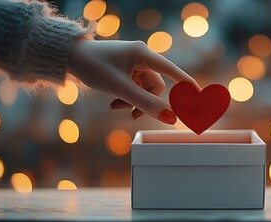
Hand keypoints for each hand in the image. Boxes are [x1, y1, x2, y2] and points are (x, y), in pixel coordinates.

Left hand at [68, 40, 200, 123]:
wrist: (69, 58)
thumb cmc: (93, 66)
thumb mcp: (120, 88)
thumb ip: (145, 104)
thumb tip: (171, 118)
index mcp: (143, 54)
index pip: (172, 71)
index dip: (187, 85)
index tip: (201, 96)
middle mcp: (142, 58)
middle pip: (156, 87)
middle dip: (145, 103)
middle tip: (131, 115)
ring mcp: (134, 65)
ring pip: (144, 91)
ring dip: (132, 102)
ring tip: (116, 106)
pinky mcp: (127, 71)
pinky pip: (135, 89)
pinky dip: (127, 98)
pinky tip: (114, 103)